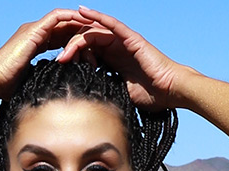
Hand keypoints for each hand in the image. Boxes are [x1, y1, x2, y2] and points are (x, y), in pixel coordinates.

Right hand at [0, 9, 89, 100]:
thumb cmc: (8, 89)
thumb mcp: (34, 82)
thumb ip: (45, 80)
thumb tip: (57, 93)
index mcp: (35, 44)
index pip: (61, 37)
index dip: (77, 40)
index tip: (92, 49)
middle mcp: (35, 33)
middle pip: (64, 26)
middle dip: (82, 30)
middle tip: (99, 37)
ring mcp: (34, 30)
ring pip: (62, 19)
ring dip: (79, 21)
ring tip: (96, 25)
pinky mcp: (34, 30)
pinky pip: (56, 17)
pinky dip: (71, 17)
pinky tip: (84, 22)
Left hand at [57, 7, 183, 110]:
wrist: (169, 92)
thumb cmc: (149, 96)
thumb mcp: (118, 94)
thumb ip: (104, 90)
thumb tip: (85, 101)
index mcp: (111, 61)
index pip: (86, 54)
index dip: (72, 58)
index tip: (60, 69)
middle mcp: (115, 48)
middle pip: (86, 42)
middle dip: (70, 50)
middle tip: (59, 61)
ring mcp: (122, 41)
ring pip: (94, 33)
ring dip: (77, 39)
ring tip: (65, 50)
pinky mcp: (130, 38)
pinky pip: (111, 24)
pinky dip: (97, 17)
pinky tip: (82, 11)